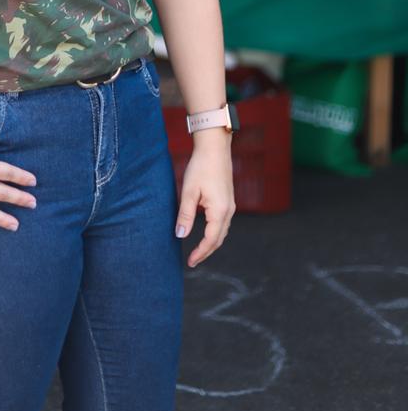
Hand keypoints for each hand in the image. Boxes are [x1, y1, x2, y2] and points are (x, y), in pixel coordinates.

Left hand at [175, 133, 234, 267]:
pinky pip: (223, 222)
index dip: (200, 253)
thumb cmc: (200, 167)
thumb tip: (180, 235)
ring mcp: (230, 205)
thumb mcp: (189, 191)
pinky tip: (206, 231)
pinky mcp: (228, 199)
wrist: (215, 147)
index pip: (211, 240)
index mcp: (219, 211)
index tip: (190, 262)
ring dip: (211, 242)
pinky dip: (215, 232)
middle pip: (219, 239)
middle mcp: (228, 210)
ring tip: (198, 250)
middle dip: (206, 251)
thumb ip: (185, 215)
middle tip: (193, 260)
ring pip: (222, 231)